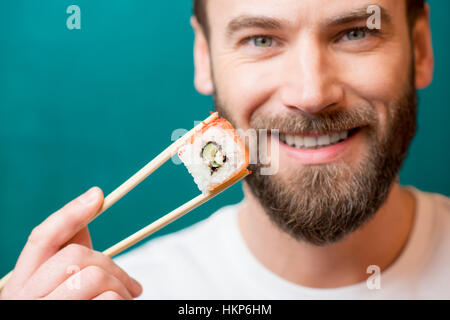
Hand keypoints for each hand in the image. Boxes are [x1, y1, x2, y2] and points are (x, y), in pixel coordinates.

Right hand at [0, 187, 141, 299]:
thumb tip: (88, 212)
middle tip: (134, 287)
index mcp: (19, 286)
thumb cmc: (64, 313)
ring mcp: (42, 311)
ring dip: (120, 285)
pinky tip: (121, 308)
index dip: (70, 213)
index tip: (99, 195)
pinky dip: (120, 300)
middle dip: (113, 265)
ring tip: (127, 301)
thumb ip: (66, 259)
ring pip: (90, 275)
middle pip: (76, 255)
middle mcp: (22, 298)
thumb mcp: (55, 292)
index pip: (42, 238)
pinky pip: (104, 300)